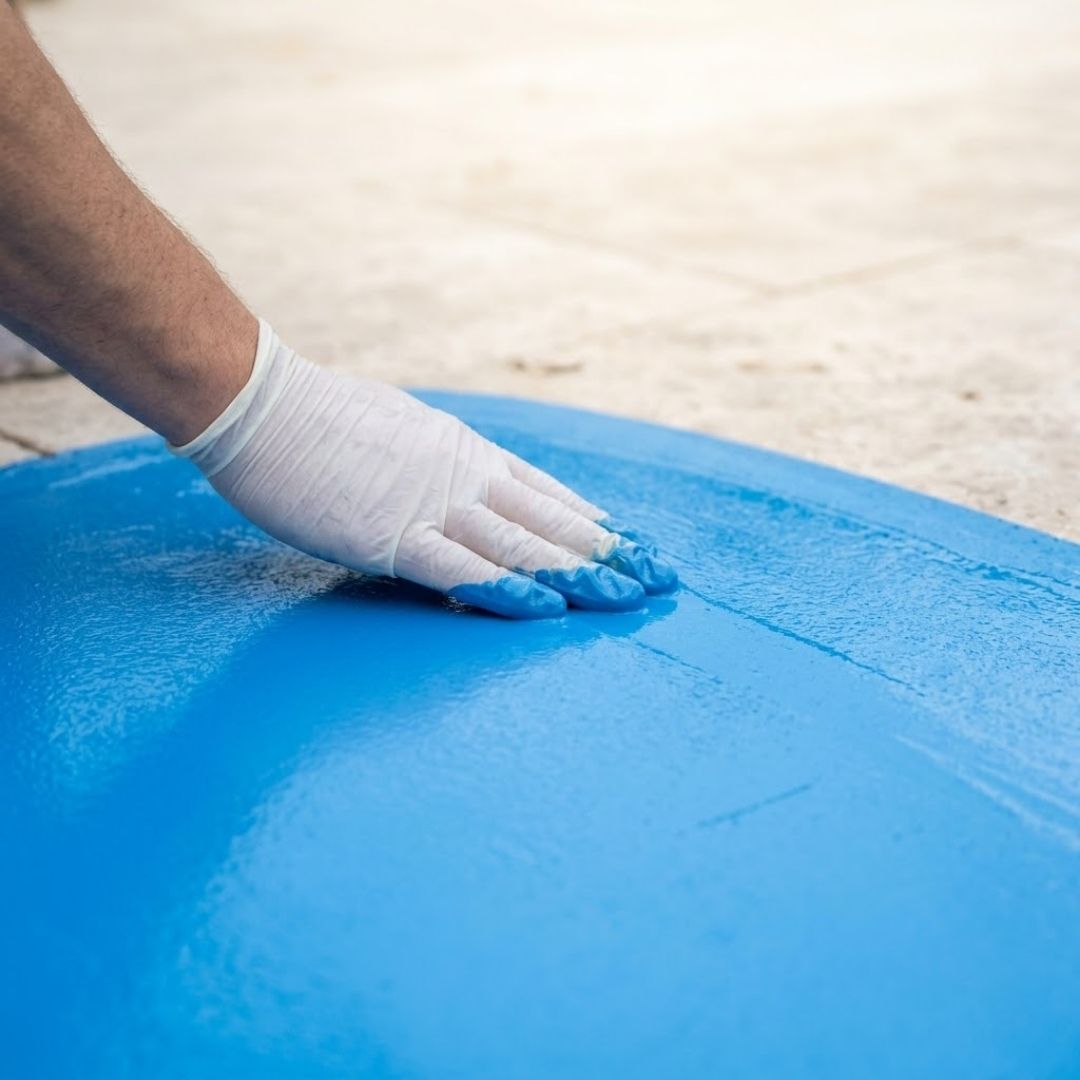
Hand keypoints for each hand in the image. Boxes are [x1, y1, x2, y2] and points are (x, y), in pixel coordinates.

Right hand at [173, 322, 677, 617]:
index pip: (546, 493)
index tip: (633, 542)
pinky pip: (461, 568)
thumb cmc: (317, 418)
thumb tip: (454, 489)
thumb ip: (434, 465)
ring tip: (632, 598)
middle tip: (663, 577)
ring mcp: (432, 505)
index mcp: (463, 453)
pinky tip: (548, 610)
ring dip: (583, 573)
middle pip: (553, 519)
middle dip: (612, 551)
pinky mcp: (391, 536)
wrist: (257, 400)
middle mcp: (464, 476)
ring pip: (524, 545)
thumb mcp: (396, 433)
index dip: (594, 521)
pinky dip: (509, 589)